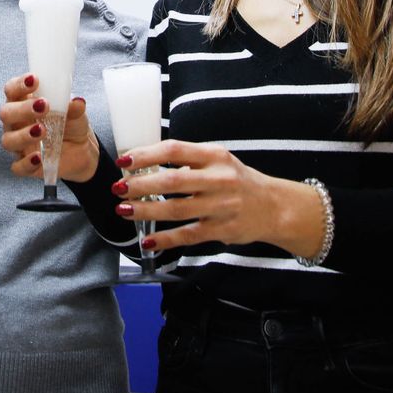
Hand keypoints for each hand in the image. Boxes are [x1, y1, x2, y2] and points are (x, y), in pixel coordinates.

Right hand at [0, 74, 97, 182]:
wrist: (82, 150)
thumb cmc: (71, 123)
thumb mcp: (76, 112)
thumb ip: (74, 106)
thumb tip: (77, 101)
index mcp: (23, 102)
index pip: (12, 90)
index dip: (19, 84)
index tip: (34, 80)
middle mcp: (16, 123)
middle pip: (6, 113)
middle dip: (22, 109)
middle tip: (43, 106)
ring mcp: (19, 144)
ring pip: (8, 140)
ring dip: (23, 134)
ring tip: (42, 130)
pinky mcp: (26, 165)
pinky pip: (17, 166)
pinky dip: (26, 162)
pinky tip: (39, 157)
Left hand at [112, 139, 320, 256]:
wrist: (274, 207)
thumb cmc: (237, 180)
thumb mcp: (218, 160)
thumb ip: (188, 159)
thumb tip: (145, 161)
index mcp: (214, 156)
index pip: (175, 150)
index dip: (146, 155)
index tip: (124, 161)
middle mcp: (219, 179)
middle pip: (173, 181)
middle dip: (141, 185)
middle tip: (118, 188)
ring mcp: (221, 206)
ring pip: (177, 209)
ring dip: (146, 211)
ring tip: (124, 210)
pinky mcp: (221, 230)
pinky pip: (188, 235)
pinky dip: (166, 240)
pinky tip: (148, 242)